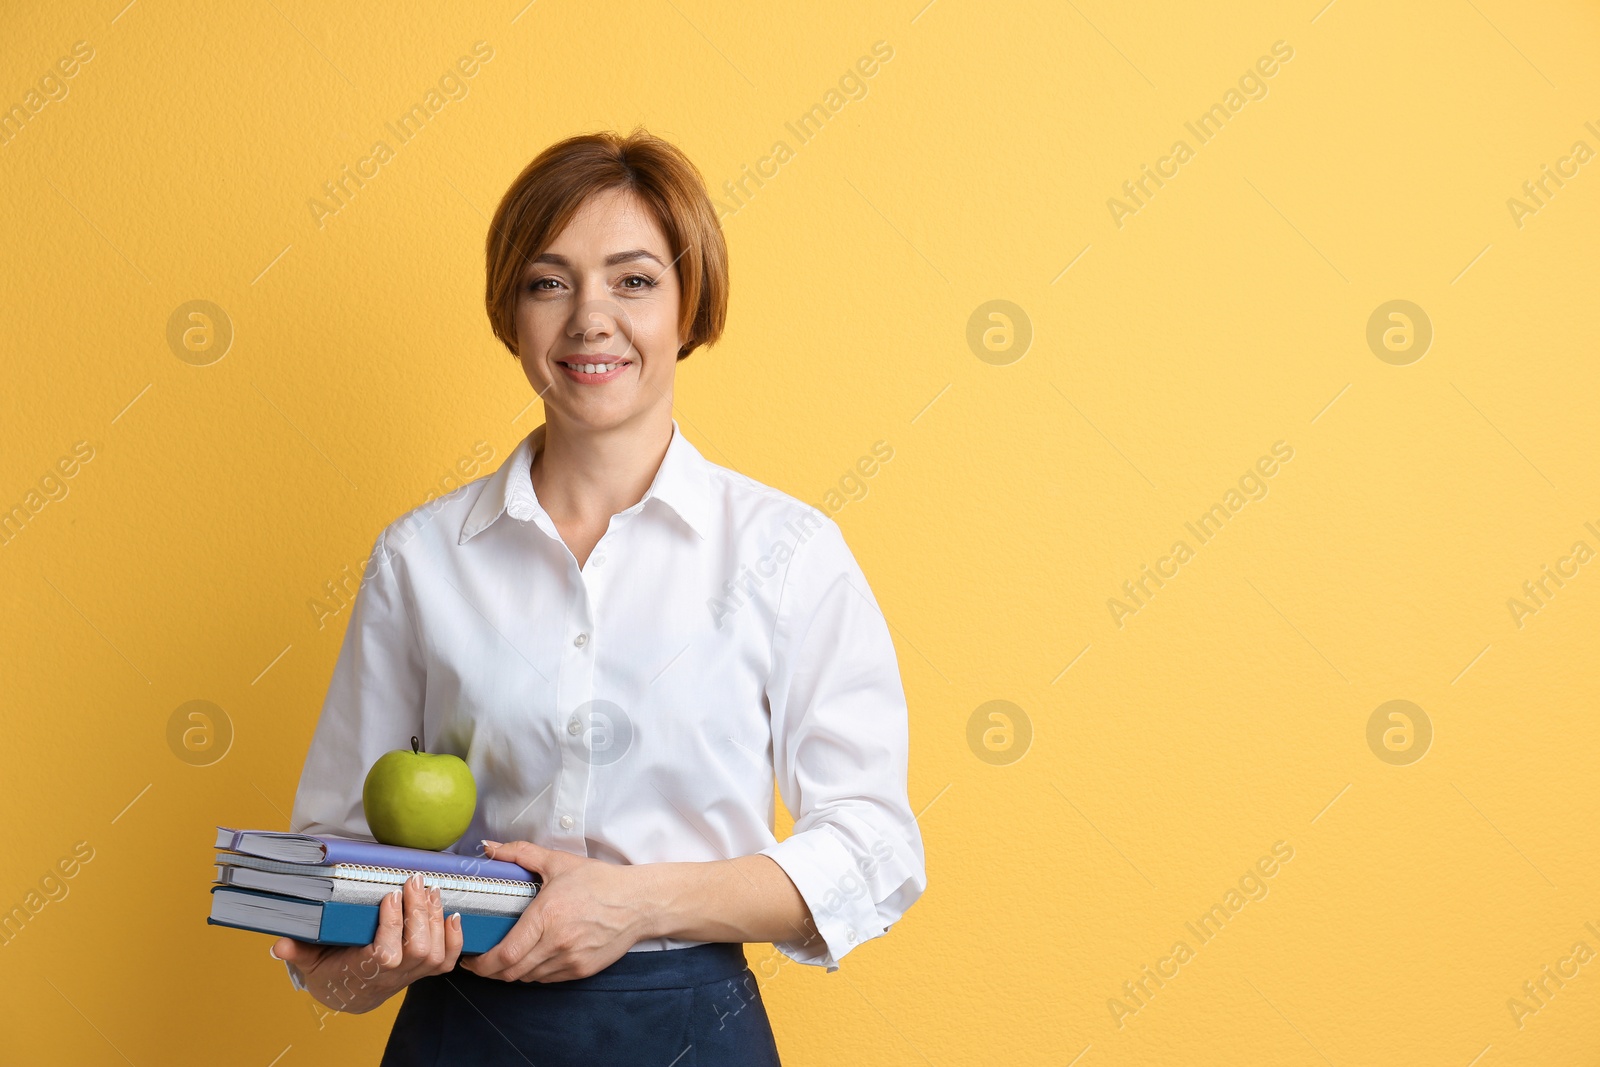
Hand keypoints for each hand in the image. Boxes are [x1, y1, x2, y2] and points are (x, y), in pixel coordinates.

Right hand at [271, 873, 462, 1013]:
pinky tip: (452, 914)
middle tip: (414, 881)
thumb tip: (278, 944)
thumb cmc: (332, 970)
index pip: (386, 952)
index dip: (393, 925)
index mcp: (365, 970)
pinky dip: (455, 938)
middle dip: (419, 912)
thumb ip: (297, 952)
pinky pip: (448, 959)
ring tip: (429, 888)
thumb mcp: (310, 962)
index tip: (390, 895)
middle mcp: (394, 974)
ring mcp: (413, 973)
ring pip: (436, 951)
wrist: (352, 993)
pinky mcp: (425, 969)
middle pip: (419, 948)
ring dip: (435, 917)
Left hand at [459, 840, 648, 982]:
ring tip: (505, 959)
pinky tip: (532, 959)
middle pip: (511, 972)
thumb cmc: (600, 882)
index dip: (482, 963)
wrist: (638, 903)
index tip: (471, 959)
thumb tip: (490, 848)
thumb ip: (520, 854)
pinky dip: (534, 973)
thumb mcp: (559, 862)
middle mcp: (557, 943)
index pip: (505, 954)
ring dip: (512, 972)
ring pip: (528, 978)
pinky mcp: (582, 970)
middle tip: (481, 962)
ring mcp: (570, 960)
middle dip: (491, 971)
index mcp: (547, 916)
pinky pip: (547, 979)